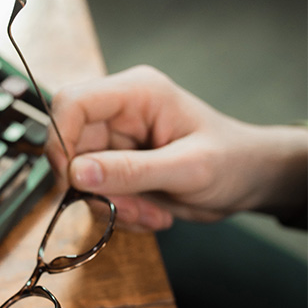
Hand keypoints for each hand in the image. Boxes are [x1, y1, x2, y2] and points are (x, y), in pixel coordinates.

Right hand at [47, 65, 306, 229]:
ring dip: (110, 205)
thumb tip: (75, 174)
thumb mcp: (188, 169)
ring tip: (151, 214)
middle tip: (129, 210)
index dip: (60, 139)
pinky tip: (151, 212)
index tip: (70, 180)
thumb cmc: (232, 162)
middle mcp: (119, 114)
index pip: (73, 103)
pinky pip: (96, 192)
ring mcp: (116, 141)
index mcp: (136, 94)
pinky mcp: (117, 166)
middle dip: (95, 188)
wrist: (248, 180)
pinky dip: (117, 211)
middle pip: (72, 146)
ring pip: (81, 177)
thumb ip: (131, 170)